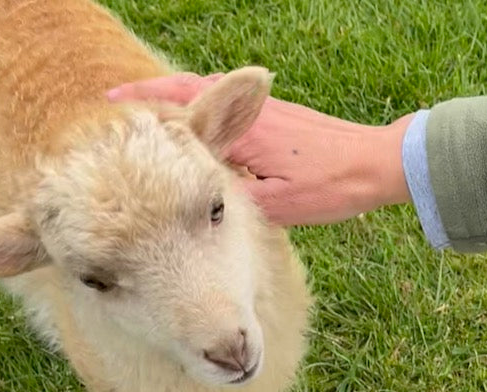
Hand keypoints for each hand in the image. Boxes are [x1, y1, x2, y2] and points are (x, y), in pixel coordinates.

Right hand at [107, 73, 412, 225]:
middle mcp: (251, 110)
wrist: (378, 165)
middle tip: (119, 105)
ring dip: (179, 102)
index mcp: (243, 130)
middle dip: (153, 96)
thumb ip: (235, 198)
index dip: (143, 107)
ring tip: (151, 119)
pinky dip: (207, 112)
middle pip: (189, 90)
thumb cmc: (331, 187)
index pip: (181, 108)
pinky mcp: (280, 116)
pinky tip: (203, 134)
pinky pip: (231, 107)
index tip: (109, 105)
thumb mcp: (279, 205)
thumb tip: (199, 200)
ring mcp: (267, 109)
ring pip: (210, 97)